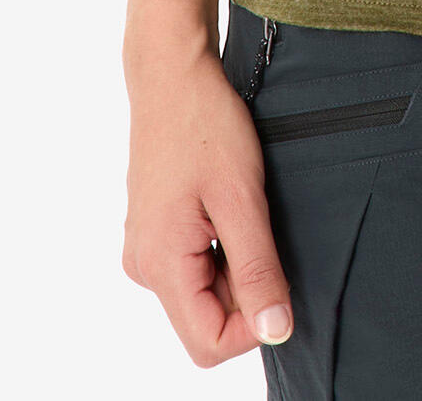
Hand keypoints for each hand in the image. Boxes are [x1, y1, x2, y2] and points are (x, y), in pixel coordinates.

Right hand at [122, 41, 295, 366]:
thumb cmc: (205, 125)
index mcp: (159, 265)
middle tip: (262, 228)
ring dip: (234, 265)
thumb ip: (257, 270)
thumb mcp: (242, 198)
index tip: (277, 276)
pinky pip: (193, 266)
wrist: (173, 76)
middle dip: (245, 289)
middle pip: (206, 320)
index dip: (253, 324)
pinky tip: (229, 205)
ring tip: (243, 209)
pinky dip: (221, 248)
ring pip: (202, 292)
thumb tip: (276, 329)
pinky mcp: (154, 233)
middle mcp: (144, 267)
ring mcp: (146, 250)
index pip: (208, 344)